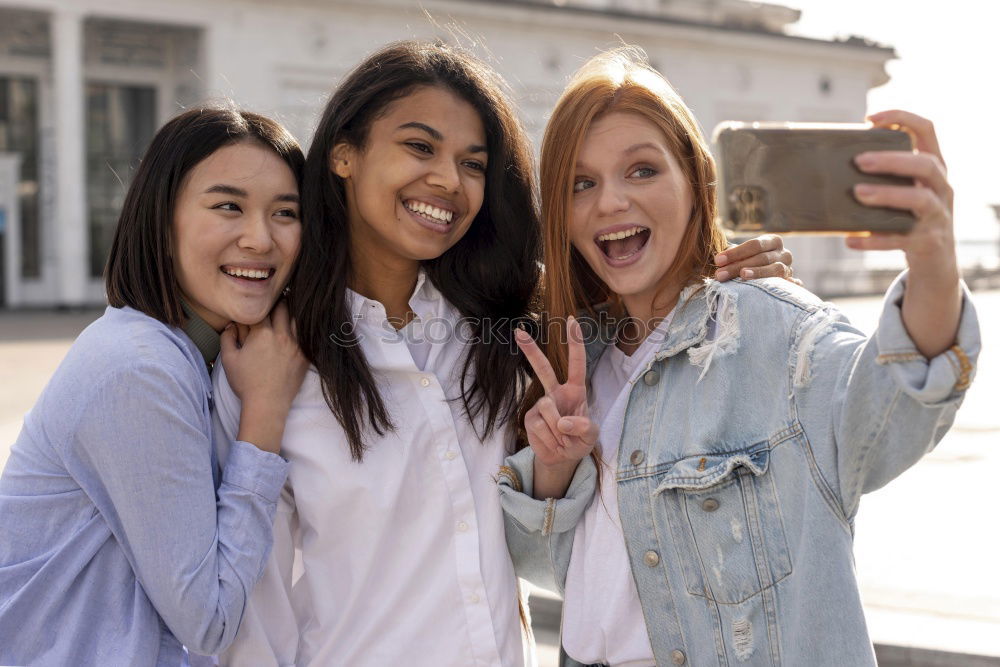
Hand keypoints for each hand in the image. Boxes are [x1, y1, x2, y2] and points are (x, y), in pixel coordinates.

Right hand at [222, 301, 308, 453]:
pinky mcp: (306, 356)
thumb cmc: (246, 383)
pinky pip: (309, 336)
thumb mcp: (228, 360)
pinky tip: (302, 328)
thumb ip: (227, 338)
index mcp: (262, 333)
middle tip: (275, 302)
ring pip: (298, 318)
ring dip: (292, 313)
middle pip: (283, 307)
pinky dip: (305, 329)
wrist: (267, 404)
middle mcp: (281, 335)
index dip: (259, 304)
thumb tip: (231, 325)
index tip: (258, 303)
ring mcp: (297, 345)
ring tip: (288, 312)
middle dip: (278, 303)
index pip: (262, 308)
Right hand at [514, 317, 596, 480]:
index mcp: (574, 390)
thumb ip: (584, 428)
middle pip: (542, 368)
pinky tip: (551, 443)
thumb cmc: (579, 440)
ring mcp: (540, 405)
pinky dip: (550, 440)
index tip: (571, 321)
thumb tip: (563, 422)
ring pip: (549, 410)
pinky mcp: (529, 419)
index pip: (576, 363)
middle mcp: (555, 393)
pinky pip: (540, 427)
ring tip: (563, 440)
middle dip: (530, 350)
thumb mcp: (591, 436)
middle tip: (518, 332)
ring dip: (560, 432)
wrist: (562, 459)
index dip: (575, 342)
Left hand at [714, 234, 798, 284]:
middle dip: (738, 266)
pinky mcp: (793, 283)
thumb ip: (734, 254)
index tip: (717, 261)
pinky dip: (789, 285)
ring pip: (776, 270)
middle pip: (762, 258)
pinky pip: (793, 284)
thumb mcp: (743, 254)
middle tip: (720, 274)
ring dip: (758, 273)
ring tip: (742, 276)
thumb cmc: (749, 261)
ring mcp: (790, 268)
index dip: (735, 253)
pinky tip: (778, 289)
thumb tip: (719, 260)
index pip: (754, 245)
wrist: (769, 270)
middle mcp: (784, 253)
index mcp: (773, 241)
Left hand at [846, 110, 955, 269]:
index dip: (902, 118)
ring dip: (888, 194)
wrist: (935, 260)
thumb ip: (882, 175)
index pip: (926, 130)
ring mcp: (938, 216)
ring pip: (920, 199)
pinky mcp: (927, 242)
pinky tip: (850, 240)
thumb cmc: (908, 217)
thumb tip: (831, 163)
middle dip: (892, 160)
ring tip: (858, 193)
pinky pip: (901, 239)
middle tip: (859, 161)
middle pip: (926, 164)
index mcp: (933, 167)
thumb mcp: (903, 191)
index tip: (870, 119)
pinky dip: (875, 239)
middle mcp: (941, 188)